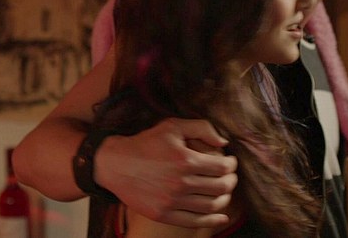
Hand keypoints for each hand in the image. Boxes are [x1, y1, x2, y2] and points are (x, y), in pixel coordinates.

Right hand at [94, 117, 237, 227]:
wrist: (115, 164)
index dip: (231, 165)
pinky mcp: (163, 214)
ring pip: (211, 205)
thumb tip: (223, 143)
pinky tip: (220, 216)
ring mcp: (172, 201)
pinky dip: (212, 221)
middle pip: (221, 187)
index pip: (222, 167)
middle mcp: (181, 183)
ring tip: (224, 192)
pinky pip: (195, 222)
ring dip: (224, 199)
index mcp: (185, 160)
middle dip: (231, 181)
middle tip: (230, 177)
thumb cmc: (145, 143)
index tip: (230, 162)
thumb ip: (201, 128)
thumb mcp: (172, 126)